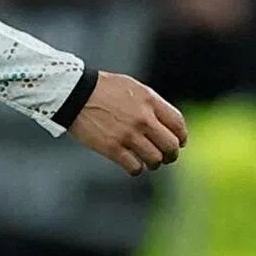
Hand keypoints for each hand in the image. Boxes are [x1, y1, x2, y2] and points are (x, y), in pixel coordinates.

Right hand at [68, 72, 186, 176]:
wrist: (74, 92)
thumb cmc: (103, 88)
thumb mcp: (131, 87)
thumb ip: (151, 104)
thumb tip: (167, 126)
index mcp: (148, 100)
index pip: (178, 124)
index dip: (181, 137)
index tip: (177, 142)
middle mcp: (142, 118)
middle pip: (171, 146)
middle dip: (171, 154)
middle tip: (165, 156)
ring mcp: (128, 134)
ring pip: (155, 160)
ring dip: (153, 162)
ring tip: (146, 159)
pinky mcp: (113, 148)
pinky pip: (136, 168)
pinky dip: (136, 168)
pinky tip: (131, 162)